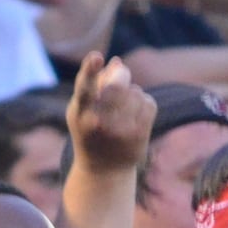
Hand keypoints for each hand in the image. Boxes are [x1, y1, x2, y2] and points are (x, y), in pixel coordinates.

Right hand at [65, 52, 155, 174]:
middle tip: (122, 73)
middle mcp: (97, 123)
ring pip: (135, 91)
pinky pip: (148, 102)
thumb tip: (117, 61)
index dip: (90, 70)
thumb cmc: (91, 132)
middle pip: (116, 86)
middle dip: (122, 75)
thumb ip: (96, 84)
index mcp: (78, 113)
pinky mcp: (138, 135)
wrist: (103, 171)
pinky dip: (144, 102)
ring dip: (132, 91)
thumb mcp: (85, 109)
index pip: (84, 88)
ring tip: (124, 105)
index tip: (97, 56)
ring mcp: (119, 131)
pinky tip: (135, 113)